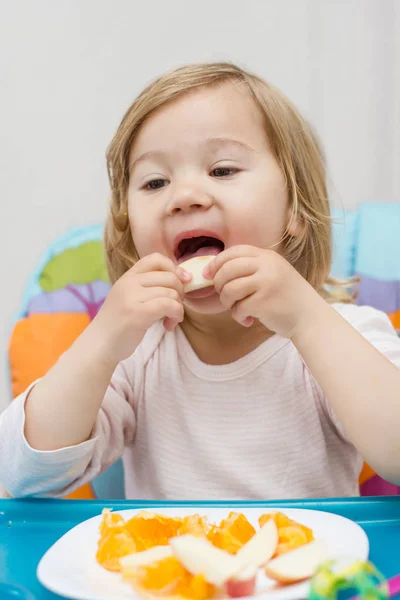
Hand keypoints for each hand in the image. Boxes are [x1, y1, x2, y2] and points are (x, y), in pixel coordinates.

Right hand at [89, 254, 189, 364]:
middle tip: (175, 309)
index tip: (182, 282)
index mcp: (128, 277)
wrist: (99, 345)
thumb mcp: (130, 298)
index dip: (174, 268)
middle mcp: (129, 283)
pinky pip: (169, 305)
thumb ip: (148, 287)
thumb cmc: (119, 325)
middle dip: (181, 293)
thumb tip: (182, 277)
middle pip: (170, 277)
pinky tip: (169, 325)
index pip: (157, 258)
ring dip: (178, 309)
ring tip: (170, 320)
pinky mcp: (138, 313)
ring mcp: (132, 297)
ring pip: (172, 293)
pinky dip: (176, 315)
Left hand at [204, 245, 320, 336]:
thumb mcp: (272, 273)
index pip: (234, 252)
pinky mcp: (264, 303)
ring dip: (226, 302)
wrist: (310, 318)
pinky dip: (238, 316)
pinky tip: (248, 320)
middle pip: (227, 269)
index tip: (208, 274)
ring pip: (229, 289)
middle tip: (223, 296)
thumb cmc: (286, 298)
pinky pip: (238, 308)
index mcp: (268, 256)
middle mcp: (267, 266)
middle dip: (218, 284)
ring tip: (235, 308)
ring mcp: (266, 283)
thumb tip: (213, 270)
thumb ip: (250, 268)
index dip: (216, 262)